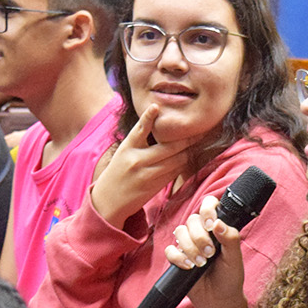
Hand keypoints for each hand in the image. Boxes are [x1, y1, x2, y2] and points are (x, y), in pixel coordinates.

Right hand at [89, 104, 198, 227]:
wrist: (108, 201)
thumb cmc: (119, 172)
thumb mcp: (124, 152)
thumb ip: (140, 139)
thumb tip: (160, 123)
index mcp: (127, 148)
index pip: (139, 130)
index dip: (147, 117)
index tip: (155, 106)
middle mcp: (136, 160)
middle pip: (169, 147)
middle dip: (187, 138)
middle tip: (200, 129)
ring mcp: (146, 175)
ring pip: (176, 160)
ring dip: (188, 152)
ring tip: (198, 143)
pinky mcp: (154, 187)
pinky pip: (174, 173)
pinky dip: (183, 165)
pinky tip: (189, 158)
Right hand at [164, 194, 246, 307]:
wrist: (220, 300)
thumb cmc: (230, 277)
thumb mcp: (235, 258)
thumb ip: (230, 239)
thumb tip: (218, 223)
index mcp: (216, 228)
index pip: (208, 205)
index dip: (207, 209)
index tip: (211, 225)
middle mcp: (201, 233)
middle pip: (191, 220)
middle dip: (200, 238)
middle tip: (210, 254)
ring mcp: (188, 245)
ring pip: (179, 232)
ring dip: (190, 248)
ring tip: (201, 263)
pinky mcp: (177, 259)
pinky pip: (170, 250)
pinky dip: (178, 258)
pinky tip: (189, 267)